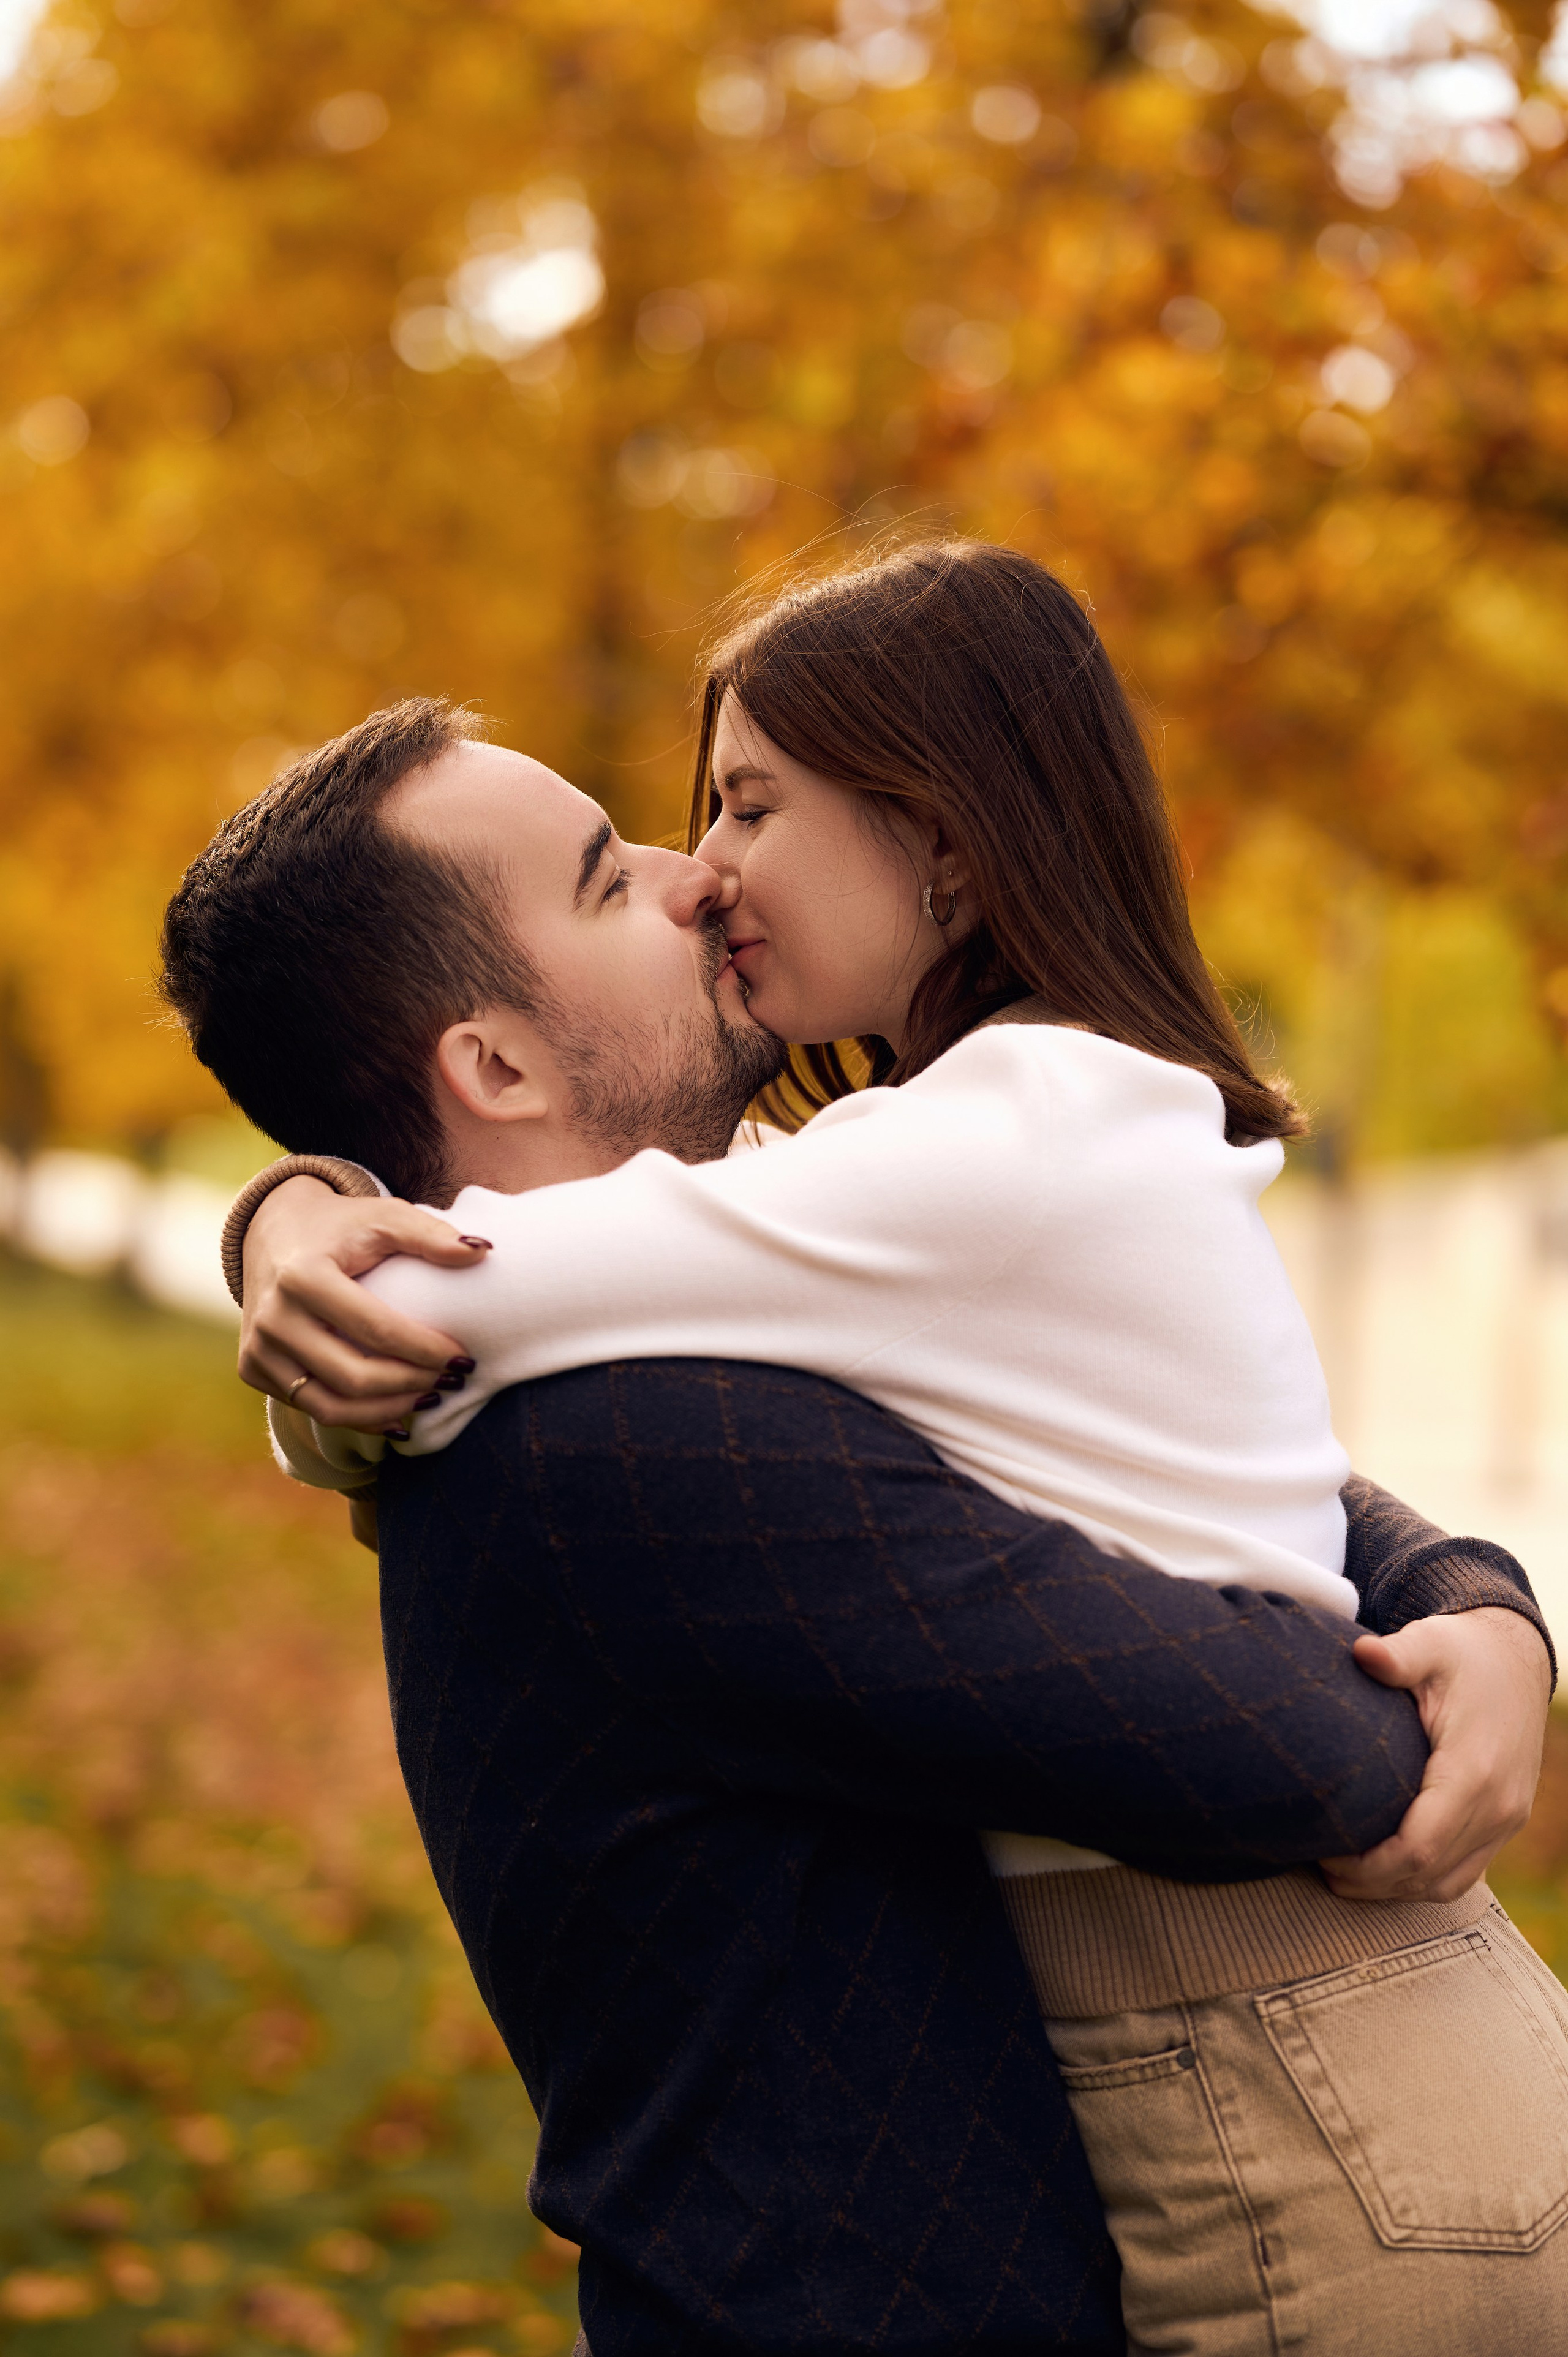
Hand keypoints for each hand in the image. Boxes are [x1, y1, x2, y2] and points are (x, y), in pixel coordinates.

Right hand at [239, 1177, 488, 1428]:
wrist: (273, 1231)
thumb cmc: (342, 1226)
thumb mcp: (384, 1217)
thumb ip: (431, 1235)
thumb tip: (483, 1253)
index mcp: (303, 1276)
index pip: (375, 1329)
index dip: (425, 1350)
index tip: (464, 1357)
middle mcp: (273, 1317)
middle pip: (354, 1376)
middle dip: (412, 1385)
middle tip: (453, 1381)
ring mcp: (257, 1348)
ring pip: (330, 1406)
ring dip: (389, 1410)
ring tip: (431, 1399)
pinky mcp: (252, 1368)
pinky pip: (311, 1407)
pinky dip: (358, 1417)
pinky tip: (397, 1412)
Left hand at [1320, 1606, 1551, 1902]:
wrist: (1515, 1661)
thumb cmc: (1463, 1653)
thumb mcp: (1430, 1643)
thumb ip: (1398, 1655)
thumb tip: (1362, 1652)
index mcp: (1474, 1771)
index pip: (1419, 1847)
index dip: (1368, 1864)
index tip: (1325, 1853)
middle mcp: (1498, 1806)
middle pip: (1429, 1874)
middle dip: (1372, 1883)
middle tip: (1321, 1867)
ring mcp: (1506, 1819)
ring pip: (1447, 1883)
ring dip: (1395, 1888)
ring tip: (1344, 1873)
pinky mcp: (1504, 1822)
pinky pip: (1464, 1871)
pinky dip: (1422, 1879)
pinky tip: (1382, 1867)